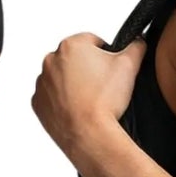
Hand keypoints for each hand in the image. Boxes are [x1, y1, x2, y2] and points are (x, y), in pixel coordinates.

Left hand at [32, 34, 144, 160]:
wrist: (90, 135)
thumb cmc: (105, 101)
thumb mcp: (129, 65)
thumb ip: (136, 46)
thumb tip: (137, 42)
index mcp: (70, 45)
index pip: (92, 41)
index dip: (105, 54)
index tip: (109, 69)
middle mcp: (50, 61)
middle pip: (75, 59)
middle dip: (88, 69)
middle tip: (101, 86)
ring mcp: (42, 83)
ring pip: (62, 78)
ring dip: (74, 84)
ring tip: (90, 99)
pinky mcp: (38, 103)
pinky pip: (52, 97)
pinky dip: (62, 101)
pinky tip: (78, 108)